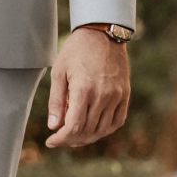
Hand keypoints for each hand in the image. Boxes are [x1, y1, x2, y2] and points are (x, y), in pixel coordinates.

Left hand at [45, 26, 130, 148]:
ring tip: (74, 137)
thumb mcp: (59, 71)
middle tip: (60, 139)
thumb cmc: (76, 50)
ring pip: (103, 129)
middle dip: (71, 140)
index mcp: (83, 89)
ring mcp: (116, 96)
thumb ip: (56, 101)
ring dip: (87, 138)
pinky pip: (117, 121)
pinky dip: (105, 130)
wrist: (102, 34)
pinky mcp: (125, 94)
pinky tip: (94, 130)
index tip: (51, 142)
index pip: (73, 126)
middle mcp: (103, 95)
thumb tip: (53, 126)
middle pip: (88, 130)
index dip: (61, 138)